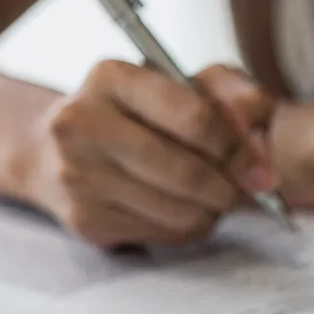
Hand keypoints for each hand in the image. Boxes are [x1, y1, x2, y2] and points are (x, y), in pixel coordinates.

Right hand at [26, 60, 276, 246]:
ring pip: (179, 212)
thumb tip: (260, 149)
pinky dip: (187, 227)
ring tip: (213, 195)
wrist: (53, 149)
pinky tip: (182, 208)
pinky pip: (163, 235)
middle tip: (245, 189)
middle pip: (187, 173)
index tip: (259, 166)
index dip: (238, 148)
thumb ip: (235, 95)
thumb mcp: (184, 82)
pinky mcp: (84, 220)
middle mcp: (82, 124)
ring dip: (212, 211)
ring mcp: (78, 177)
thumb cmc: (134, 112)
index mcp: (111, 78)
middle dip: (229, 187)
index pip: (195, 118)